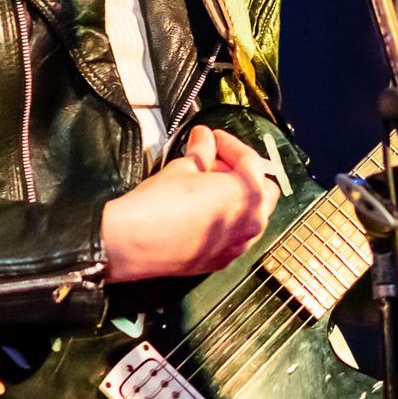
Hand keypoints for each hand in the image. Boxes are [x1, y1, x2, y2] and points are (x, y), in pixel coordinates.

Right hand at [101, 125, 280, 282]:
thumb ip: (202, 151)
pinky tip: (203, 212)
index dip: (229, 144)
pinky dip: (226, 220)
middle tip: (215, 162)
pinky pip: (234, 236)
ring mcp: (238, 245)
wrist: (135, 242)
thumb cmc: (160, 205)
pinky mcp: (221, 260)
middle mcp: (251, 222)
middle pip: (262, 189)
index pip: (249, 160)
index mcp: (247, 193)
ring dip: (237, 198)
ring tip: (207, 187)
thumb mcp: (184, 167)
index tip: (214, 138)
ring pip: (251, 215)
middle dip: (242, 173)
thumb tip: (204, 139)